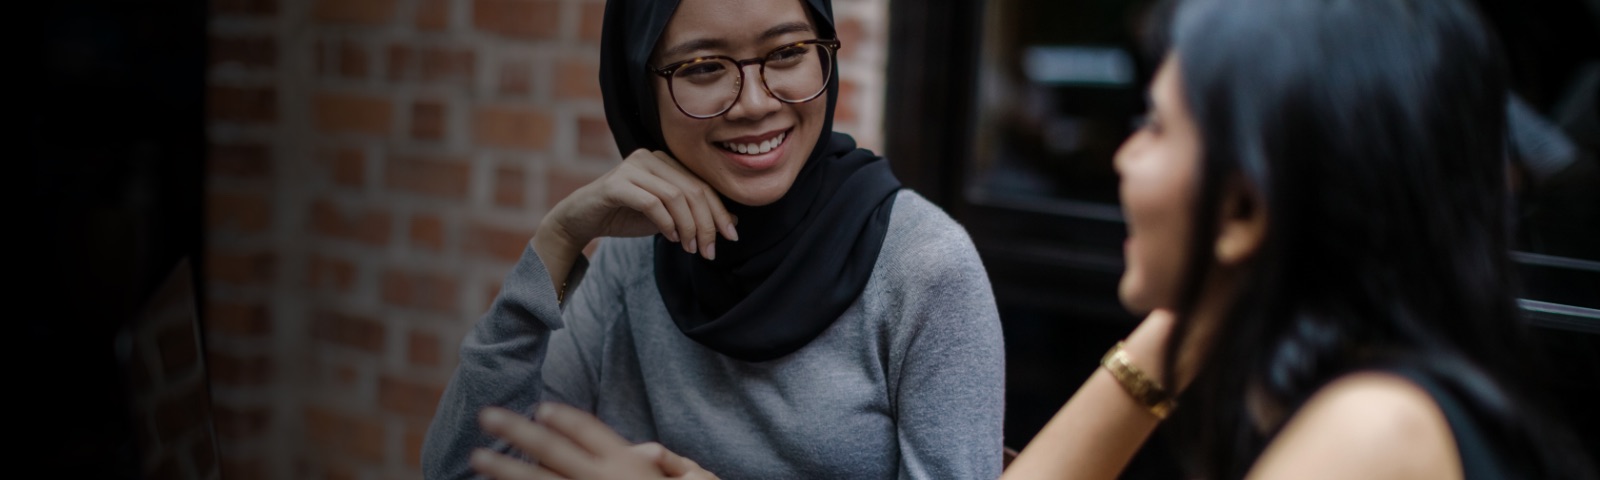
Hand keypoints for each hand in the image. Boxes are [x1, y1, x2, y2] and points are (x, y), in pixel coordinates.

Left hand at [470, 403, 718, 479]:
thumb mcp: (678, 479)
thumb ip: (659, 463)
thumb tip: (642, 452)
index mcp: (625, 465)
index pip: (588, 431)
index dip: (564, 418)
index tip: (541, 407)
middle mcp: (601, 479)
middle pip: (551, 448)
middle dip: (517, 431)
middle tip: (487, 416)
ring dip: (505, 470)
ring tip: (477, 458)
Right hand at [541, 149, 738, 261]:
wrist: (582, 220)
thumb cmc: (625, 216)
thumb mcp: (667, 218)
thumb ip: (695, 215)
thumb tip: (734, 222)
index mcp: (665, 161)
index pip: (701, 185)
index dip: (720, 211)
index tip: (731, 237)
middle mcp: (650, 157)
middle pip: (693, 190)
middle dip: (706, 223)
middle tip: (709, 251)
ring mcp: (632, 167)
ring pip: (675, 196)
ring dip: (688, 227)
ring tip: (690, 248)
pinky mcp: (616, 183)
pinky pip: (651, 203)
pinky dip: (666, 223)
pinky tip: (670, 238)